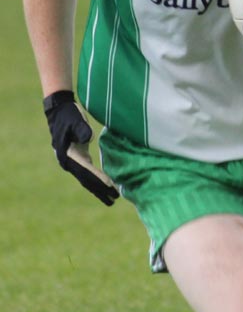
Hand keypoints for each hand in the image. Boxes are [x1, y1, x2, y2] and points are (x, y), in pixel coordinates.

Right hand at [43, 90, 119, 205]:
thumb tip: (88, 139)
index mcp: (67, 155)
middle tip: (113, 200)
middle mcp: (68, 162)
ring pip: (86, 179)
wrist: (59, 111)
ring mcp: (72, 162)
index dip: (98, 180)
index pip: (85, 171)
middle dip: (99, 191)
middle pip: (86, 180)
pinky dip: (96, 180)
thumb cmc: (69, 115)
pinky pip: (87, 173)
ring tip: (111, 199)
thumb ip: (81, 129)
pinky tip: (106, 185)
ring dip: (98, 189)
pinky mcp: (77, 158)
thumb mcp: (75, 120)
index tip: (110, 187)